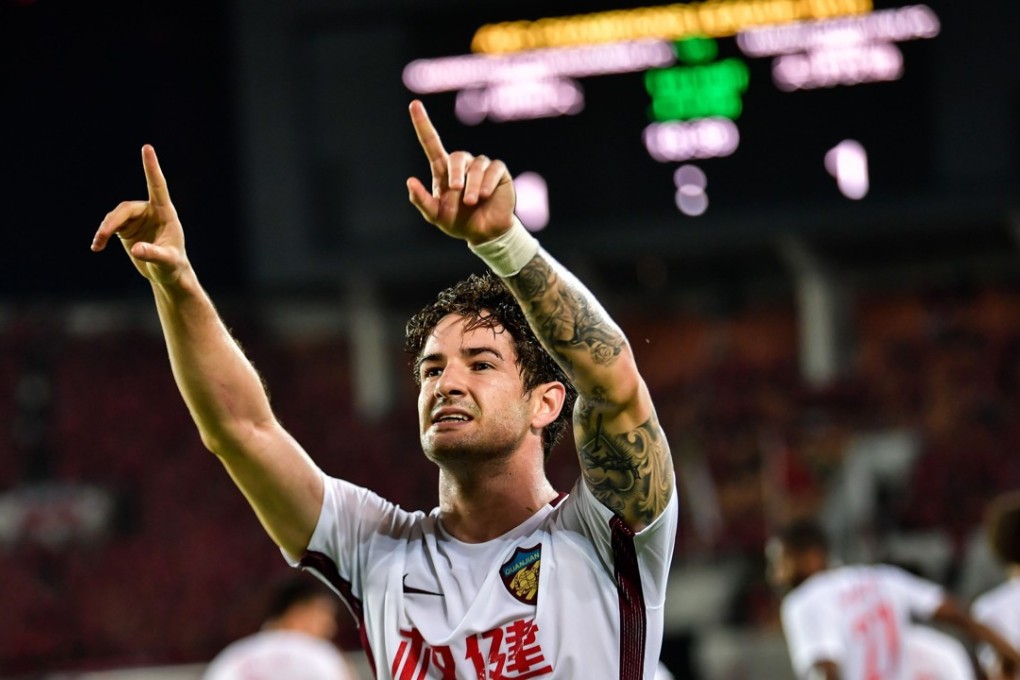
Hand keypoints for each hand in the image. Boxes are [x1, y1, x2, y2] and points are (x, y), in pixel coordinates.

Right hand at [91, 145, 189, 285]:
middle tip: (101, 237)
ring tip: (97, 245)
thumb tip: (136, 249)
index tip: (147, 148)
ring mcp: (137, 218)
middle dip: (112, 222)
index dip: (151, 167)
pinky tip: (97, 246)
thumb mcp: (166, 262)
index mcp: (165, 213)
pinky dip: (102, 235)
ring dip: (105, 230)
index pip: (157, 186)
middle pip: (126, 209)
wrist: (166, 274)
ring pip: (115, 217)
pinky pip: (111, 225)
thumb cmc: (172, 266)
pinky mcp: (127, 227)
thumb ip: (153, 254)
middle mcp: (150, 211)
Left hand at [406, 99, 516, 244]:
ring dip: (473, 186)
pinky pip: (493, 169)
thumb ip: (422, 201)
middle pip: (457, 157)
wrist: (485, 232)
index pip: (431, 142)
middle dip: (456, 173)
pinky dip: (488, 183)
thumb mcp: (436, 216)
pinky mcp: (498, 171)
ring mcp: (481, 166)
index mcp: (443, 170)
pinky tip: (485, 195)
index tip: (414, 104)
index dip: (423, 124)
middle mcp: (463, 164)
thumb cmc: (458, 222)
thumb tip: (410, 181)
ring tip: (473, 202)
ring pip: (476, 167)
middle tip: (456, 190)